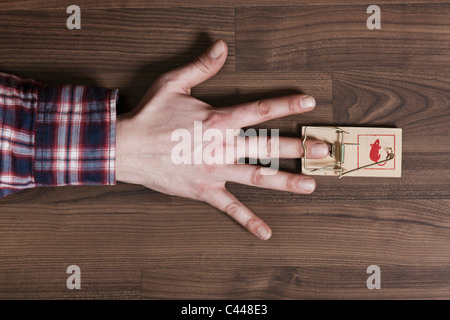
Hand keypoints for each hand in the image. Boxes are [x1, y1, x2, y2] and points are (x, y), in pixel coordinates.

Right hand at [116, 39, 328, 239]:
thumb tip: (221, 47)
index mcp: (218, 120)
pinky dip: (248, 220)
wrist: (126, 148)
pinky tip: (266, 232)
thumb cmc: (149, 116)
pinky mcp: (204, 190)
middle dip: (298, 147)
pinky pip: (230, 208)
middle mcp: (222, 146)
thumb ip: (201, 67)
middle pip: (268, 147)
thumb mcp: (172, 84)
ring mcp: (215, 171)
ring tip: (310, 185)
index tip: (309, 103)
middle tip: (323, 151)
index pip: (260, 111)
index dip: (286, 105)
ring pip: (257, 177)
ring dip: (286, 181)